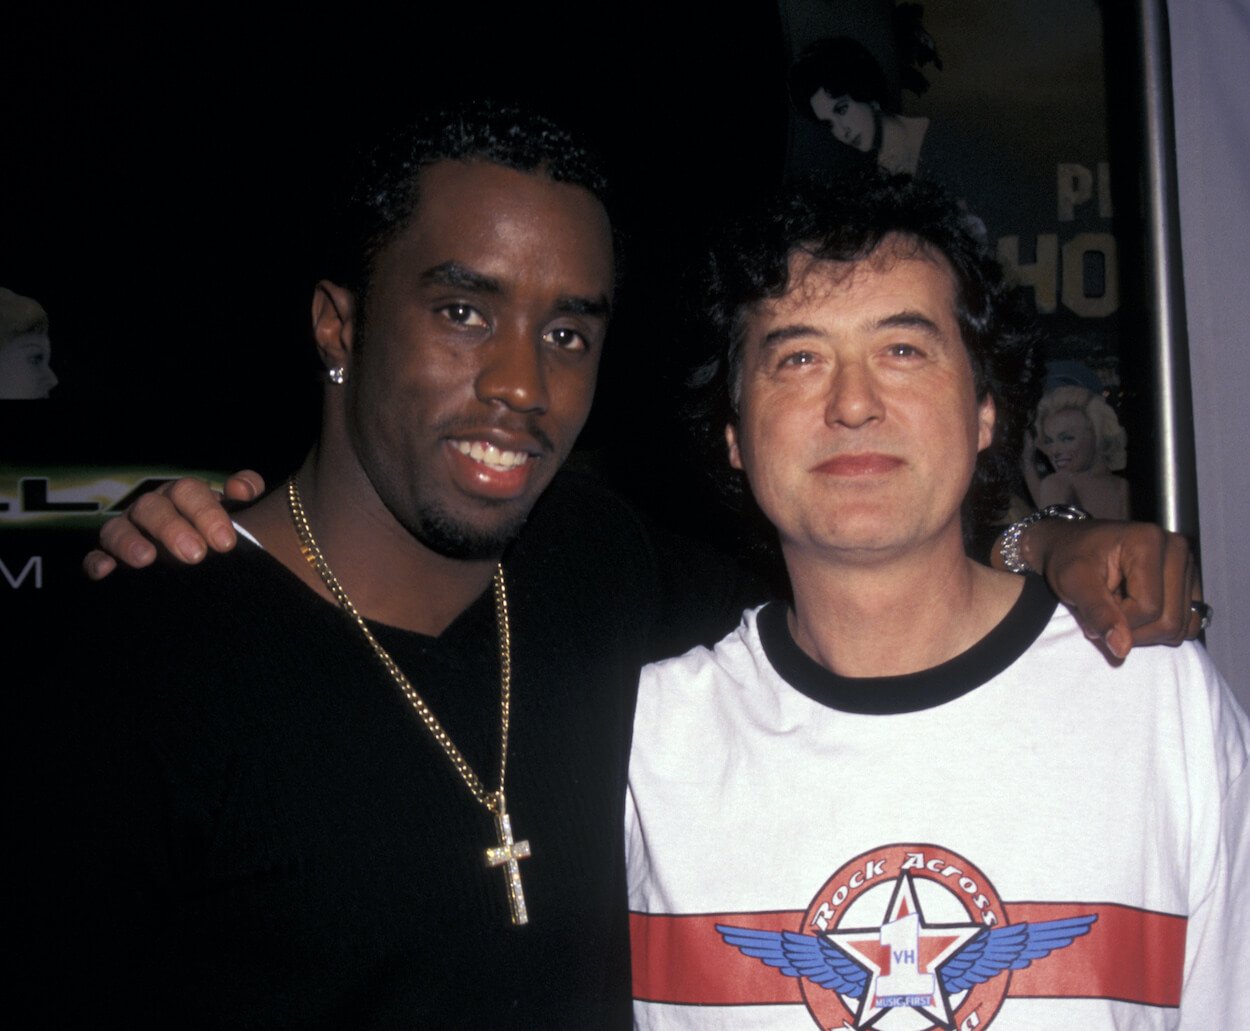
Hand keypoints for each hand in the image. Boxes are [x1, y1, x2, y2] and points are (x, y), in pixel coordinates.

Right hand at [83, 470, 265, 579]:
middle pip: (153, 508)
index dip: (206, 513)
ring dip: (129, 542)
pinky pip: (94, 556)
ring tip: (147, 559)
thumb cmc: (218, 533)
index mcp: (182, 496)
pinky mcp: (108, 557)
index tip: (226, 543)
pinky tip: (106, 571)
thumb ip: (246, 491)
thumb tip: (242, 489)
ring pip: (118, 529)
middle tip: (195, 555)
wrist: (202, 563)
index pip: (189, 492)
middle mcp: (151, 509)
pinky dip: (97, 561)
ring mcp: (127, 532)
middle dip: (172, 529)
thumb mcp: (237, 510)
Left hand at [1017, 519, 1201, 658]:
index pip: (1148, 607)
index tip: (1093, 608)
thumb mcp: (1072, 582)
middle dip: (1133, 629)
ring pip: (1181, 626)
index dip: (1119, 621)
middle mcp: (1176, 549)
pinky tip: (1138, 609)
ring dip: (1145, 628)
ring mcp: (1187, 565)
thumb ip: (1097, 613)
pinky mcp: (1190, 582)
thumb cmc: (1068, 558)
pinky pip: (1189, 624)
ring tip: (1120, 605)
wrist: (1070, 544)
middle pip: (1170, 620)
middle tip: (1106, 609)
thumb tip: (1122, 647)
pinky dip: (1161, 627)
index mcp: (1148, 541)